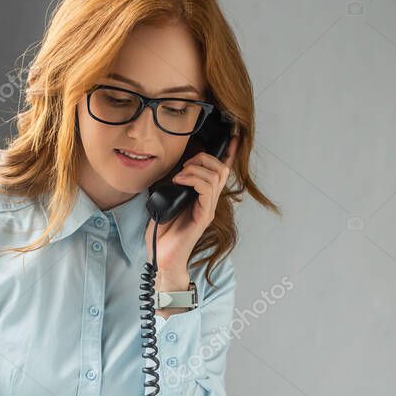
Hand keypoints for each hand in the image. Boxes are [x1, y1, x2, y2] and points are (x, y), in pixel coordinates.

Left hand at [144, 130, 239, 274]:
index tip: (233, 137)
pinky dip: (192, 179)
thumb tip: (170, 169)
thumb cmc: (162, 233)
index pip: (220, 171)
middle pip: (221, 168)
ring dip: (195, 169)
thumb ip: (172, 185)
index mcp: (203, 197)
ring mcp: (208, 209)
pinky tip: (179, 182)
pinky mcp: (204, 216)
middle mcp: (209, 202)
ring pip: (215, 175)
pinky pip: (206, 189)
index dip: (228, 153)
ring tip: (179, 176)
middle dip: (203, 158)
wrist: (162, 258)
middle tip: (184, 167)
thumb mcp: (164, 201)